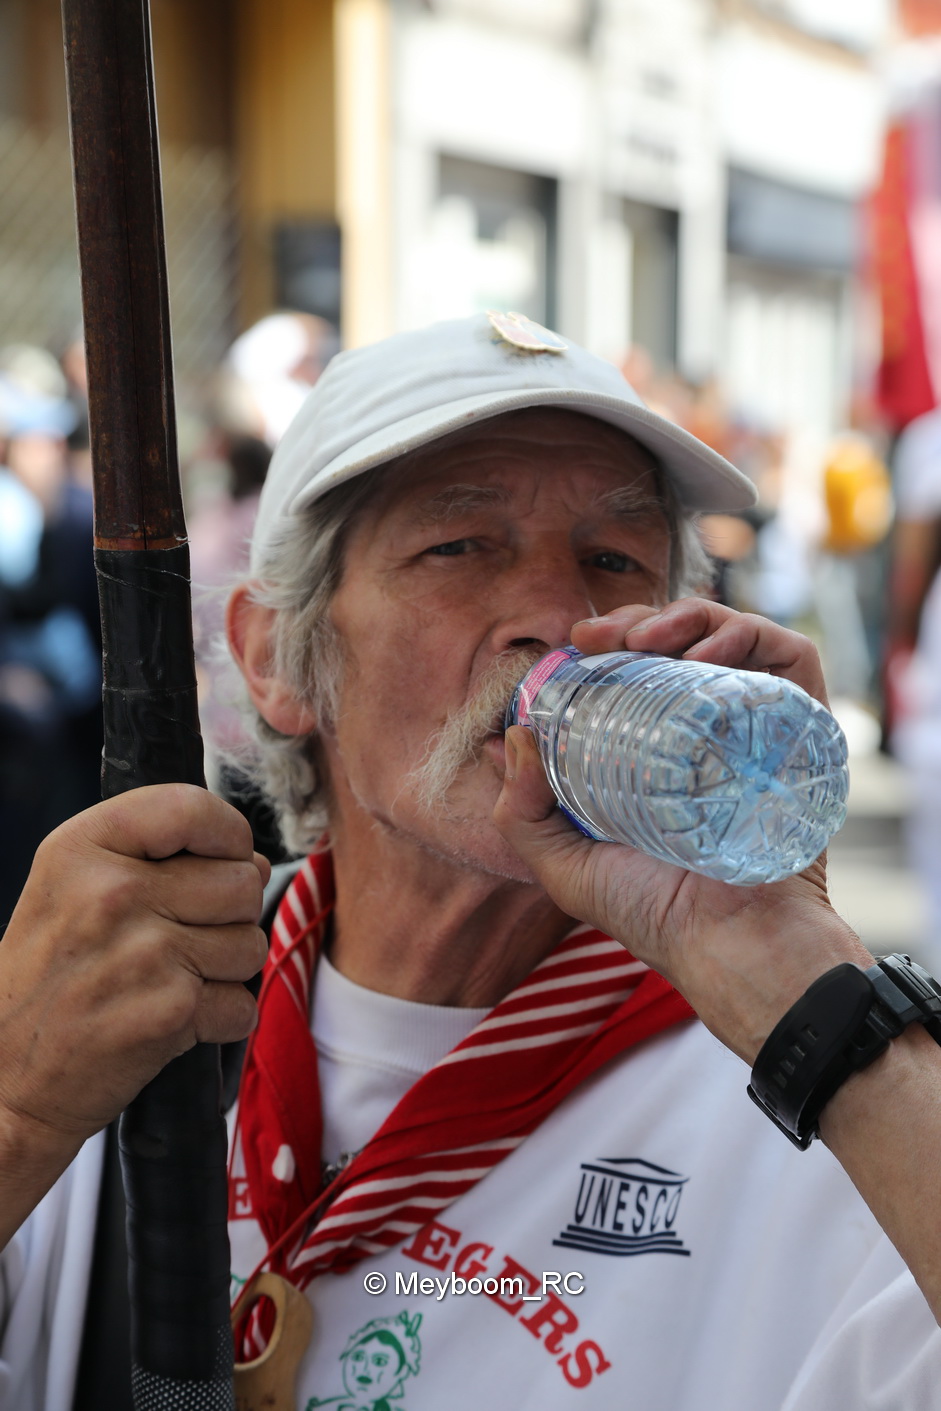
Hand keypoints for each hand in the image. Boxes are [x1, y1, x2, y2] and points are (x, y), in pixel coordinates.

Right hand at [0, 785, 269, 1150]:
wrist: (7, 1078)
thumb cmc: (48, 977)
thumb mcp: (72, 886)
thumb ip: (160, 857)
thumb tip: (254, 861)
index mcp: (82, 849)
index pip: (192, 807)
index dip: (226, 833)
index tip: (219, 857)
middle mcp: (113, 894)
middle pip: (241, 880)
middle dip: (229, 912)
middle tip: (181, 937)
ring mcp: (145, 954)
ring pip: (251, 942)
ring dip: (226, 968)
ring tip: (173, 978)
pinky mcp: (171, 1013)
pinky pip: (244, 1003)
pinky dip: (222, 1019)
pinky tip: (176, 1018)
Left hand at [494, 599, 870, 1062]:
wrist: (726, 943)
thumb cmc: (648, 912)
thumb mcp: (560, 862)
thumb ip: (519, 809)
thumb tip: (510, 734)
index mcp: (660, 750)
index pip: (639, 669)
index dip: (608, 644)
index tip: (574, 644)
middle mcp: (712, 730)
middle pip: (681, 643)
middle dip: (637, 620)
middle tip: (598, 636)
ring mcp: (758, 725)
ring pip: (731, 635)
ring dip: (687, 616)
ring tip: (647, 641)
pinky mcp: (803, 726)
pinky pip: (788, 654)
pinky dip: (750, 634)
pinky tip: (705, 653)